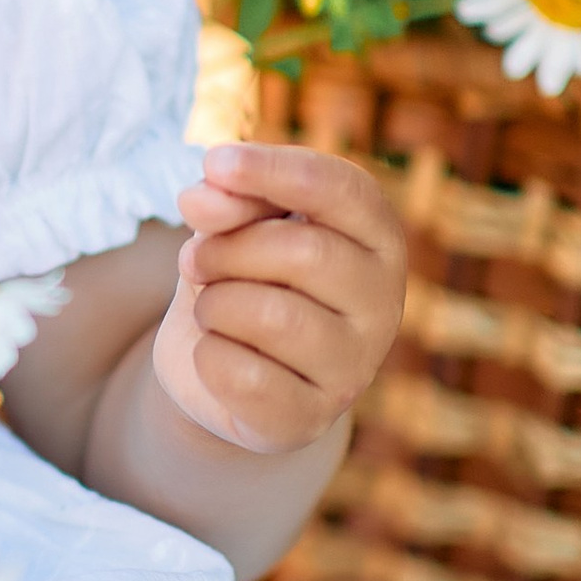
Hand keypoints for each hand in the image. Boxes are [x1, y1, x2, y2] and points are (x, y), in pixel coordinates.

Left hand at [151, 143, 404, 457]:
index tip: (214, 162)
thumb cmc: (241, 277)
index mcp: (376, 237)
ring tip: (210, 308)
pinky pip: (247, 378)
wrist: (223, 370)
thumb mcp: (233, 223)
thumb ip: (229, 200)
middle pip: (303, 252)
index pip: (341, 189)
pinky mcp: (311, 419)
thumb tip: (203, 194)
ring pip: (274, 316)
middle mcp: (383, 301)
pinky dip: (208, 356)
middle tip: (196, 259)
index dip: (274, 170)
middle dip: (227, 249)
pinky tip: (213, 352)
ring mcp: (355, 367)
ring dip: (214, 304)